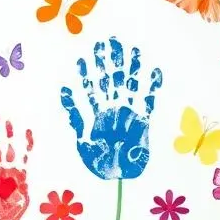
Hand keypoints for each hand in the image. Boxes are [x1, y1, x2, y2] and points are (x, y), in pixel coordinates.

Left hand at [60, 37, 162, 180]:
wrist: (119, 177)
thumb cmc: (99, 162)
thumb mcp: (82, 139)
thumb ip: (76, 115)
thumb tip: (64, 89)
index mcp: (97, 113)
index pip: (92, 87)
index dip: (89, 71)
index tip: (86, 55)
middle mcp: (114, 109)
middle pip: (112, 81)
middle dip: (111, 62)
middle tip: (109, 42)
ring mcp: (129, 113)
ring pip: (130, 85)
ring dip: (131, 69)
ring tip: (133, 50)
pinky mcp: (144, 120)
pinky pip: (149, 100)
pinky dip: (152, 87)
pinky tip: (154, 72)